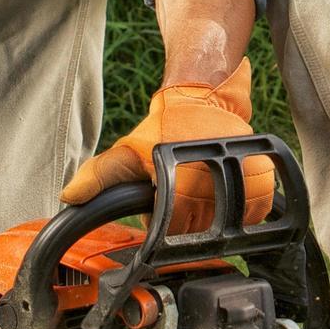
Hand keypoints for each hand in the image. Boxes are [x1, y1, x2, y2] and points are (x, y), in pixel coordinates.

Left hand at [59, 58, 274, 233]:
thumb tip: (69, 195)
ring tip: (202, 205)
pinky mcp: (260, 177)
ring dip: (216, 222)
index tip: (161, 221)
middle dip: (188, 226)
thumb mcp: (127, 152)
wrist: (203, 96)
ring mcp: (239, 182)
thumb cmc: (163, 126)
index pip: (173, 232)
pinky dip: (243, 214)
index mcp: (178, 185)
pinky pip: (254, 212)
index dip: (164, 231)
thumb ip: (98, 177)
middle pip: (200, 232)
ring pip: (229, 226)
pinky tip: (226, 204)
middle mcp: (211, 185)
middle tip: (180, 208)